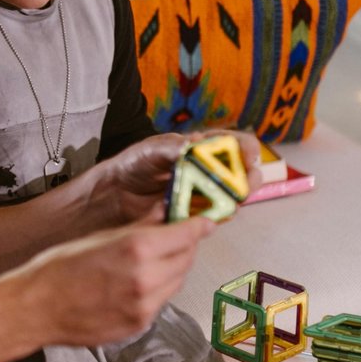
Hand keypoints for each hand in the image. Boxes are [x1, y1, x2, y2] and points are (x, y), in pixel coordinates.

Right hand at [1, 214, 213, 347]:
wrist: (36, 307)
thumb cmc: (59, 268)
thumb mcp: (100, 236)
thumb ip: (139, 227)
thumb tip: (164, 212)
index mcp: (136, 249)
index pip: (186, 234)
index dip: (198, 225)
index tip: (205, 221)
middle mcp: (147, 279)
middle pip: (187, 259)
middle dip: (186, 246)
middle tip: (178, 237)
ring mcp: (145, 306)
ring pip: (176, 282)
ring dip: (173, 268)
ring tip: (154, 260)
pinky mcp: (139, 325)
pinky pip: (161, 301)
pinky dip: (158, 288)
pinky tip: (138, 282)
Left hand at [90, 129, 265, 225]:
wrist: (112, 193)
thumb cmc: (133, 164)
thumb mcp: (151, 150)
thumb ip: (173, 148)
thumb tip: (196, 143)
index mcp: (202, 148)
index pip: (236, 144)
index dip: (247, 149)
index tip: (248, 157)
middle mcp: (208, 171)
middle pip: (242, 175)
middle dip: (247, 179)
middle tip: (243, 184)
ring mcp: (203, 195)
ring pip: (231, 198)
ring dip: (232, 200)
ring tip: (225, 200)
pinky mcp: (194, 216)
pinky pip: (212, 218)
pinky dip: (214, 217)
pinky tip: (207, 215)